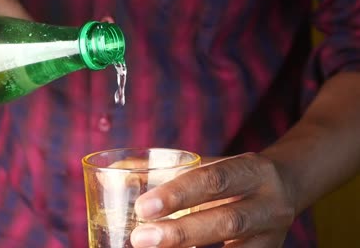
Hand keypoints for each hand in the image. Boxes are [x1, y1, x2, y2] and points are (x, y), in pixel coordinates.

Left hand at [131, 153, 295, 247]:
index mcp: (251, 170)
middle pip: (226, 220)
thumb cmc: (234, 176)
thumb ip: (171, 170)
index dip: (178, 194)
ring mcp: (273, 234)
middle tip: (140, 239)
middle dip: (181, 232)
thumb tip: (117, 172)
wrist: (287, 187)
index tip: (142, 207)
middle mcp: (268, 203)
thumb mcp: (211, 165)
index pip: (213, 179)